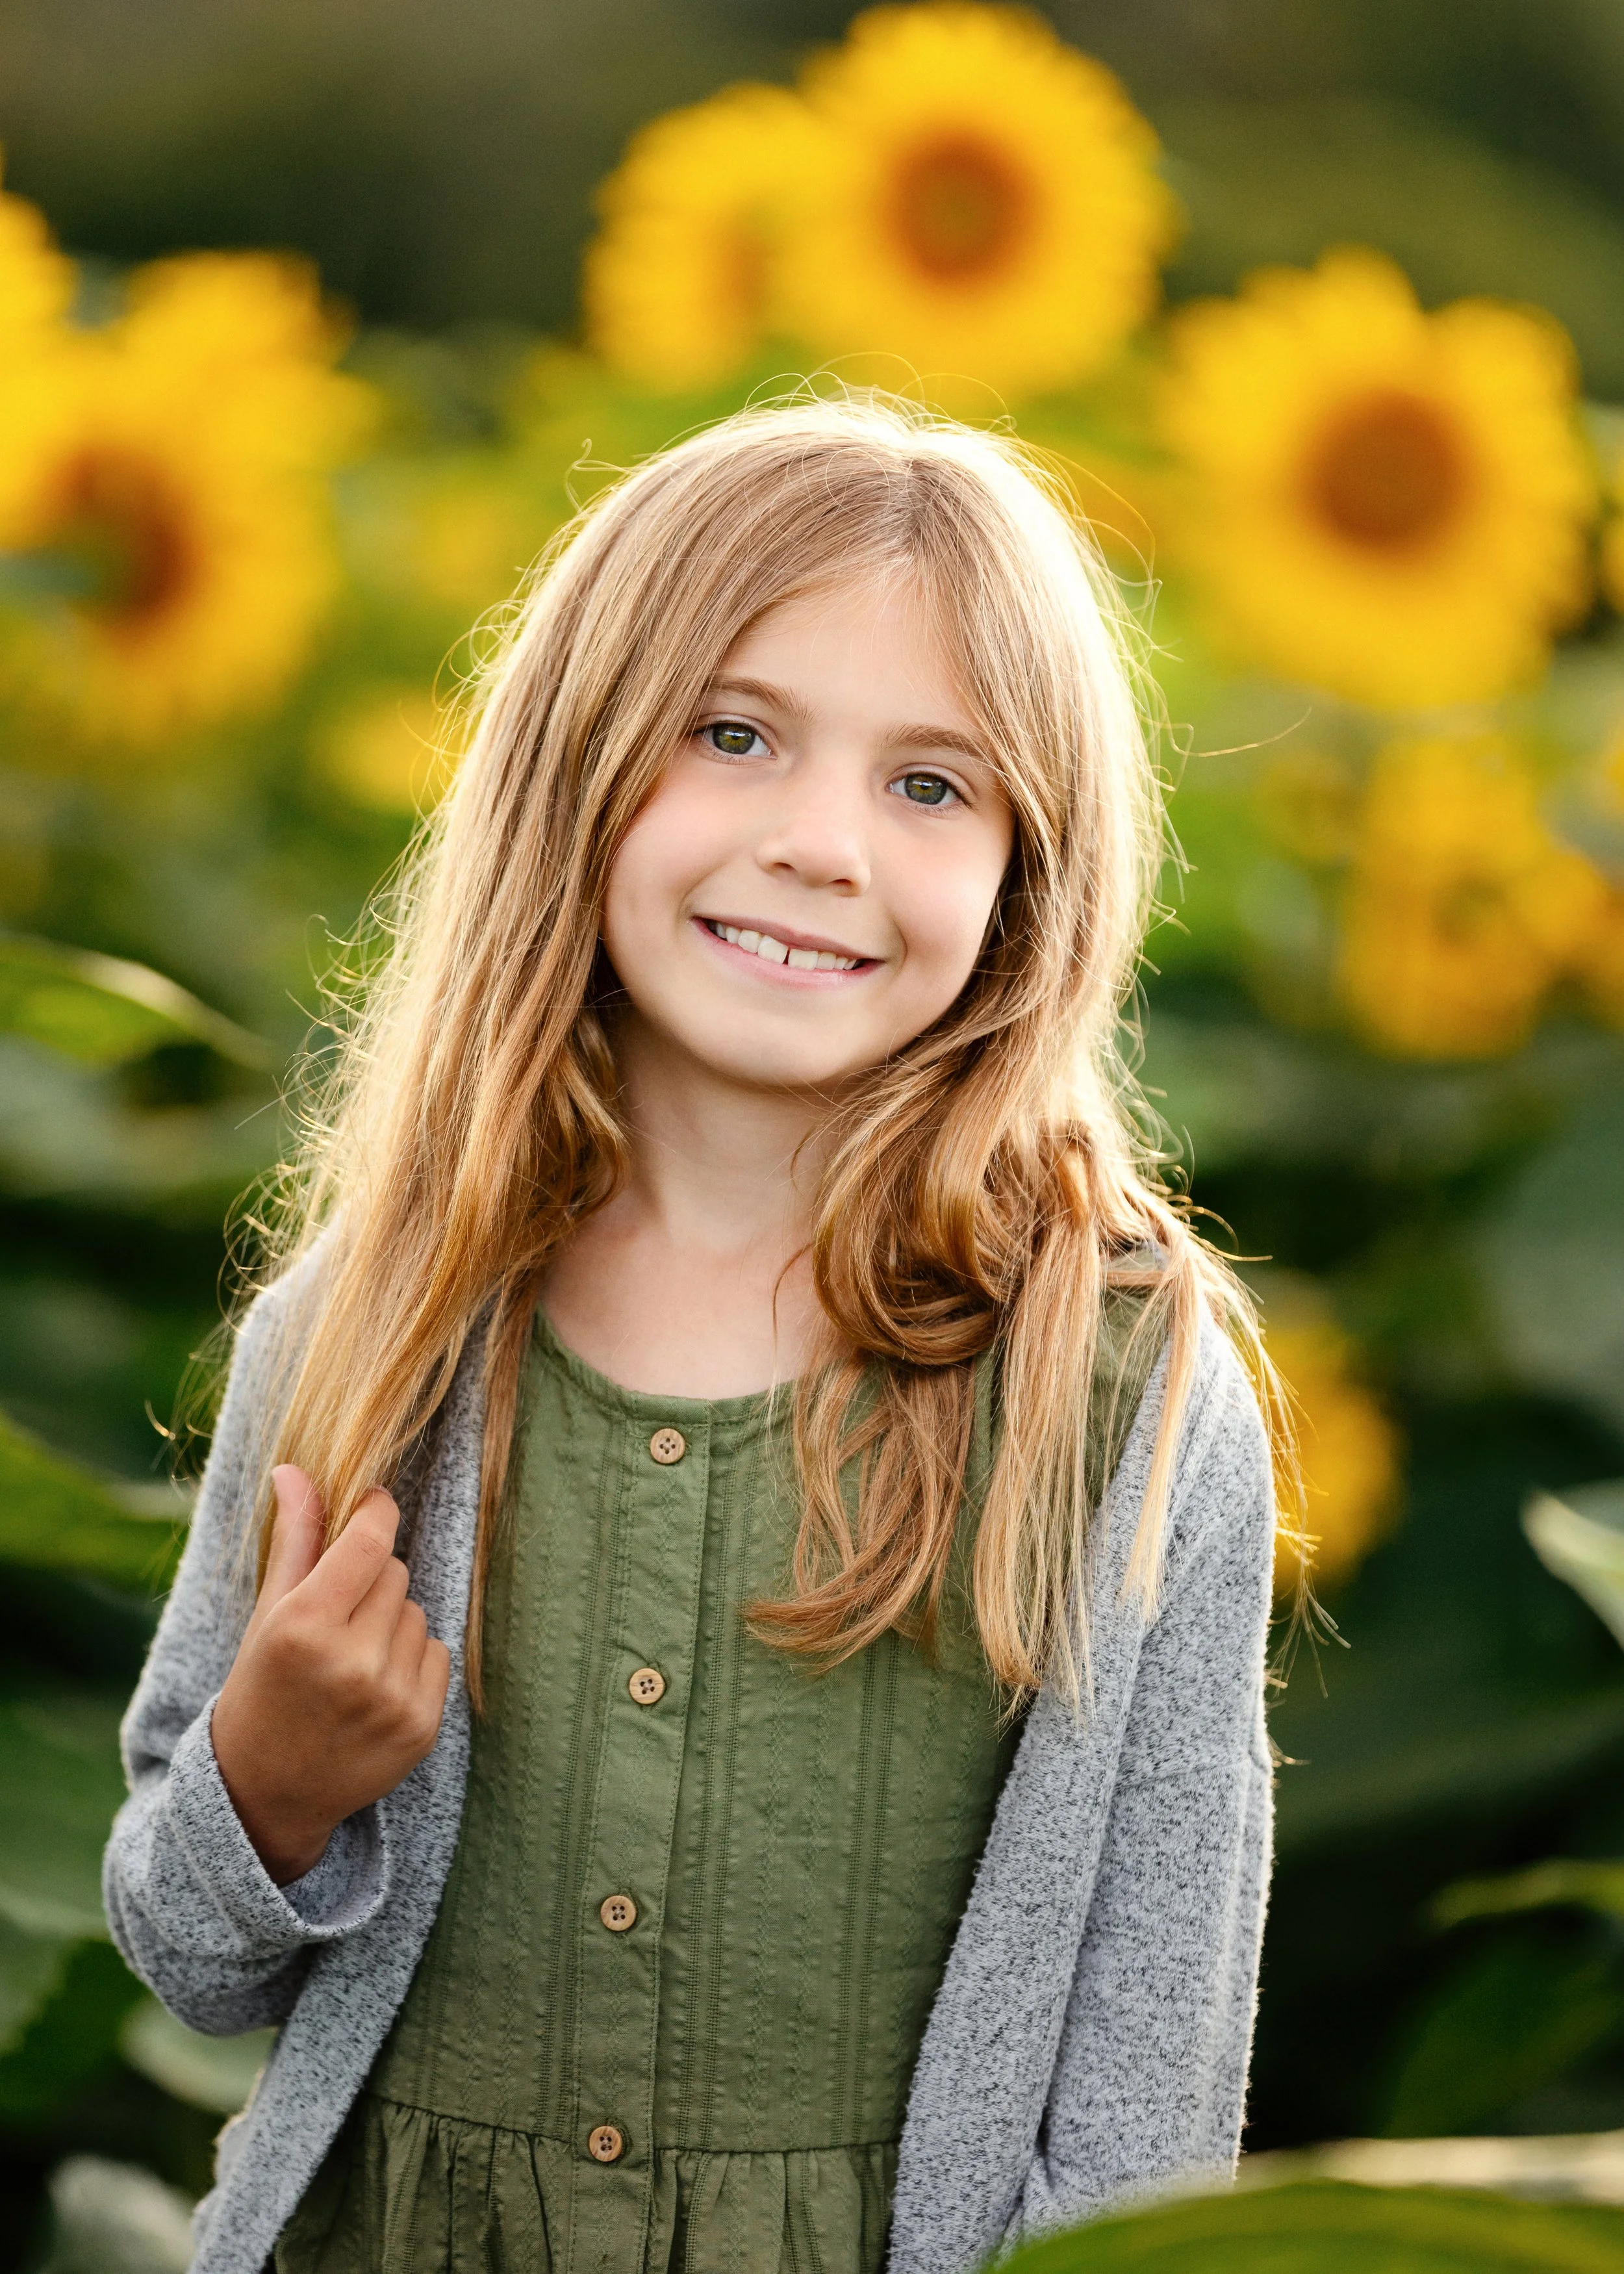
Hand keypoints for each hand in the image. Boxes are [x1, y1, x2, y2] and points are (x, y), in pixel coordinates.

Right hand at [210, 1465, 451, 1885]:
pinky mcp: (422, 1728)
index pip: (370, 1541)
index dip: (377, 1513)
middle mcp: (351, 1662)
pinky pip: (438, 1654)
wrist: (265, 1794)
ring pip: (419, 1613)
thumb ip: (293, 1539)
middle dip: (371, 1582)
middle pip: (395, 1573)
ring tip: (350, 1659)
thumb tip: (293, 1470)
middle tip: (337, 1615)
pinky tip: (373, 1687)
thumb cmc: (261, 1690)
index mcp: (304, 1626)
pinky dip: (412, 1660)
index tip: (373, 1507)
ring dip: (392, 1624)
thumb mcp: (267, 1615)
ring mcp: (391, 1698)